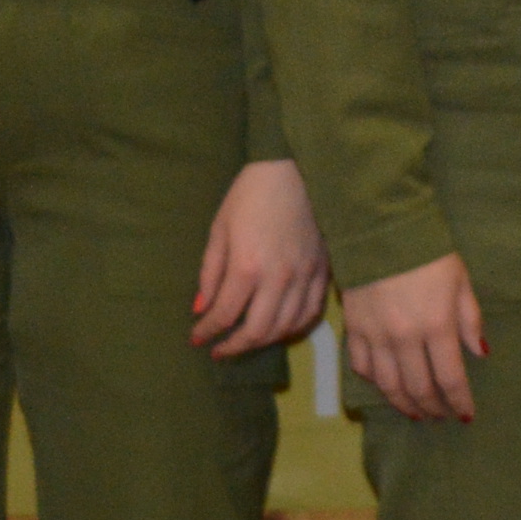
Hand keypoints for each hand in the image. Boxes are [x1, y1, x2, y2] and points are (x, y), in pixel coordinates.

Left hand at [192, 159, 331, 356]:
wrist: (294, 170)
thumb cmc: (249, 196)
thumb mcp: (219, 230)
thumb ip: (210, 274)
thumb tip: (200, 309)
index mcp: (247, 266)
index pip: (225, 315)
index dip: (208, 331)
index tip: (197, 338)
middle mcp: (278, 278)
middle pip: (257, 331)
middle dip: (234, 346)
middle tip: (220, 349)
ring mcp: (305, 277)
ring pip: (286, 327)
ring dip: (263, 341)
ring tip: (246, 340)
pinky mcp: (323, 272)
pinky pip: (311, 313)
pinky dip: (293, 328)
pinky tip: (279, 328)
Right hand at [340, 253, 485, 422]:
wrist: (383, 228)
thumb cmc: (430, 254)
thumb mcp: (461, 282)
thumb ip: (470, 320)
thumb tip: (479, 353)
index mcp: (437, 326)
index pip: (449, 379)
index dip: (459, 402)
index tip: (465, 415)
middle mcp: (405, 338)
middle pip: (419, 388)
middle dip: (433, 408)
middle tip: (440, 416)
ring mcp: (375, 335)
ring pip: (389, 385)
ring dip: (404, 404)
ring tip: (416, 412)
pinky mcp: (353, 328)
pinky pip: (362, 366)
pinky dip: (375, 382)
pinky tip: (386, 385)